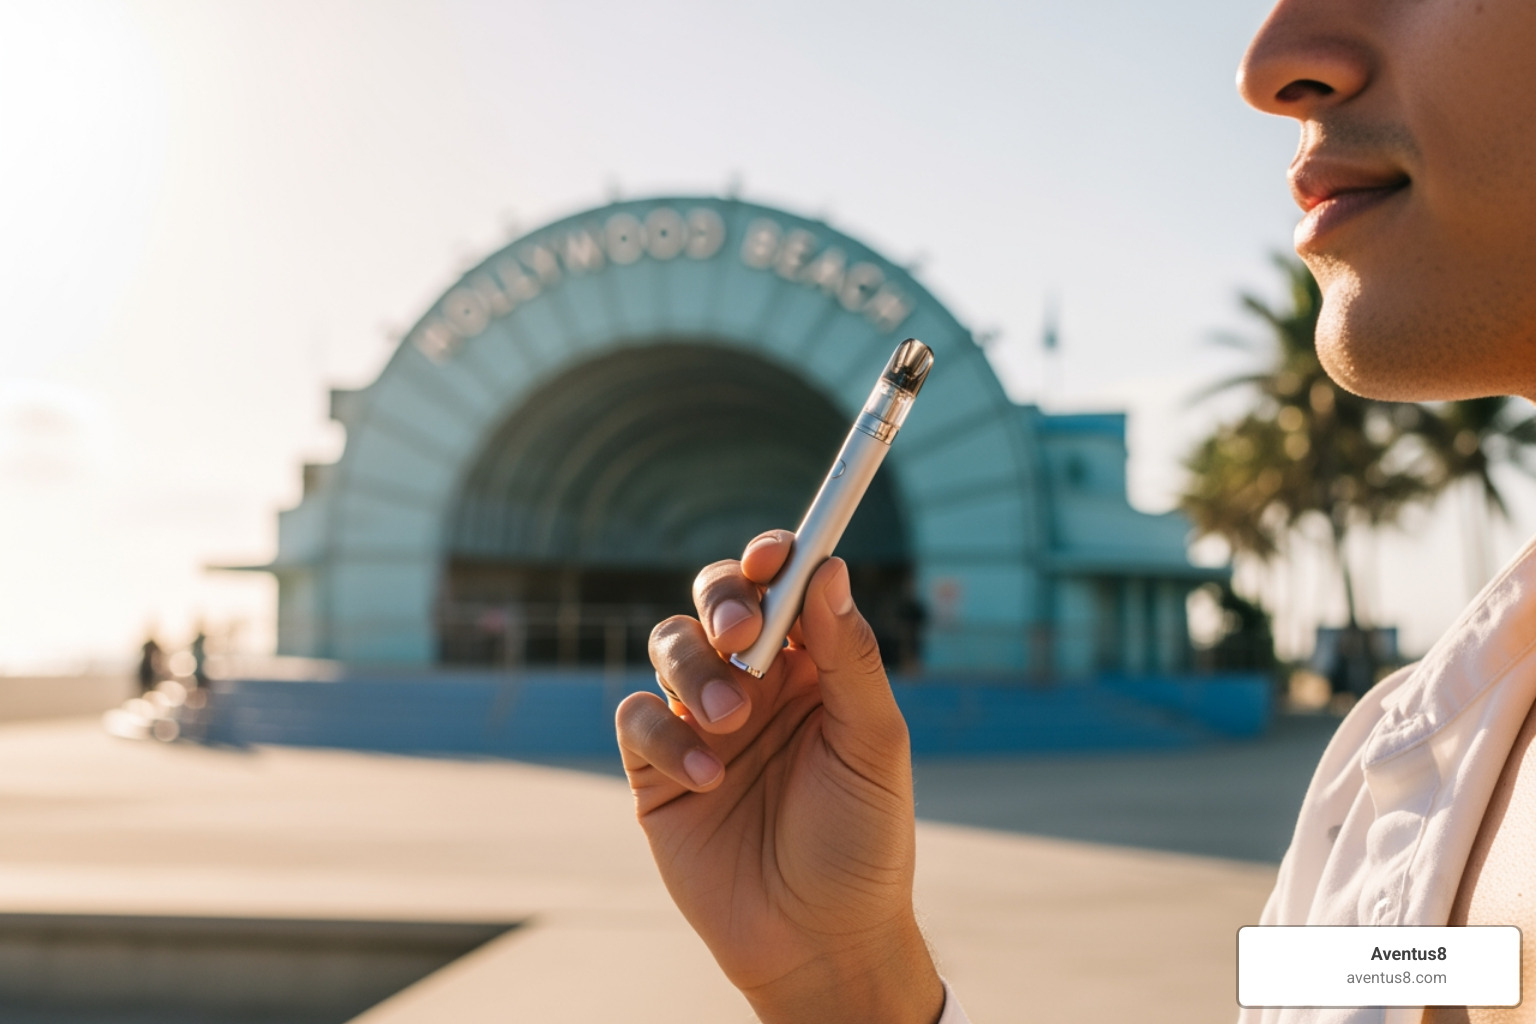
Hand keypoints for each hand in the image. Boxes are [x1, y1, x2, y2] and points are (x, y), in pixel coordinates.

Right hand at [615, 530, 942, 1023]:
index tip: (775, 552)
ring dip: (696, 670)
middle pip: (717, 600)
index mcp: (813, 668)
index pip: (786, 589)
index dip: (775, 558)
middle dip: (723, 599)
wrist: (817, 941)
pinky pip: (638, 718)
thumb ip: (851, 657)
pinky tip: (705, 780)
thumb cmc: (862, 843)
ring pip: (671, 646)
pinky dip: (665, 737)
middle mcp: (755, 683)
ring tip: (730, 723)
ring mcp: (702, 722)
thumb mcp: (873, 745)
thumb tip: (830, 568)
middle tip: (742, 632)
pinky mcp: (657, 768)